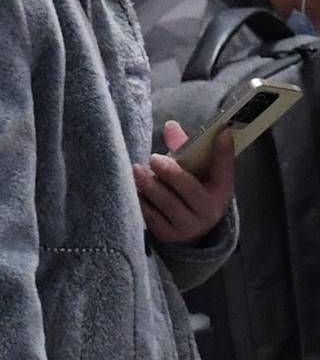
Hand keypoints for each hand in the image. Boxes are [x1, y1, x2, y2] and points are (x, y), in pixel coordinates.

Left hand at [137, 119, 236, 246]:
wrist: (189, 228)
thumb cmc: (191, 190)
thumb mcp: (196, 173)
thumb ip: (184, 150)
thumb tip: (169, 125)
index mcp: (221, 190)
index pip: (225, 169)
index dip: (224, 151)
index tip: (223, 131)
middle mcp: (209, 210)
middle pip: (189, 188)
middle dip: (171, 172)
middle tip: (153, 158)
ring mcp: (190, 225)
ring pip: (167, 203)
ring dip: (150, 185)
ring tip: (137, 171)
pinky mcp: (169, 235)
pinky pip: (151, 216)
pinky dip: (142, 201)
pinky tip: (134, 190)